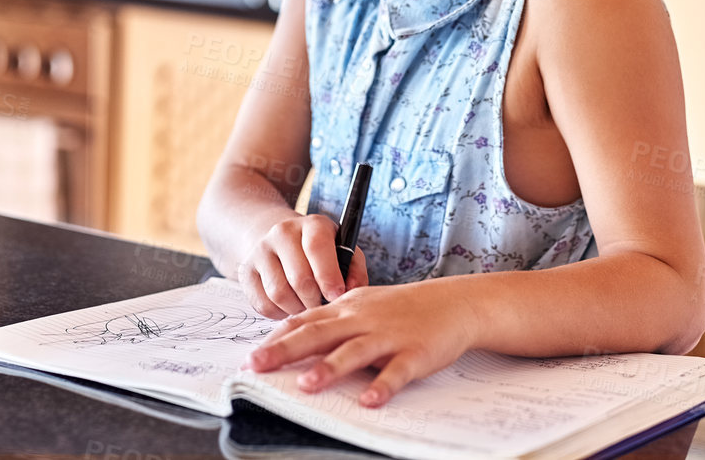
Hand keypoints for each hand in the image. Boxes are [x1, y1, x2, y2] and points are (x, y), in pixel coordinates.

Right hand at [238, 213, 367, 316]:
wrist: (282, 241)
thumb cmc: (322, 253)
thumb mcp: (344, 252)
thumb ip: (354, 271)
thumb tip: (350, 292)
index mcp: (313, 224)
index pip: (317, 247)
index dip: (328, 276)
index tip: (336, 296)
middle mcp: (283, 232)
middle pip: (298, 278)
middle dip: (314, 301)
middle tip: (322, 306)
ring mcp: (261, 250)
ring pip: (279, 293)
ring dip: (296, 309)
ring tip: (306, 305)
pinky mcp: (246, 270)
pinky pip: (262, 304)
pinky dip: (279, 313)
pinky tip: (289, 305)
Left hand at [245, 277, 480, 407]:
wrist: (453, 303)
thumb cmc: (402, 308)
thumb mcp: (363, 305)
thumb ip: (331, 321)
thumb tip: (293, 338)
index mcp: (347, 309)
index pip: (304, 321)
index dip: (276, 338)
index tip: (251, 355)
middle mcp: (363, 320)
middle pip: (318, 334)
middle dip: (285, 351)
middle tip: (256, 366)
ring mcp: (389, 337)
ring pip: (354, 351)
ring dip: (330, 368)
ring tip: (307, 385)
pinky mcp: (415, 353)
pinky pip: (397, 371)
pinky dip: (383, 386)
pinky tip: (369, 400)